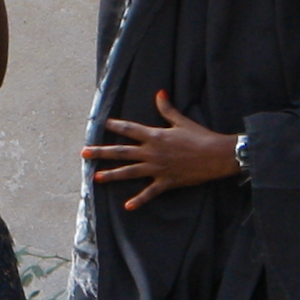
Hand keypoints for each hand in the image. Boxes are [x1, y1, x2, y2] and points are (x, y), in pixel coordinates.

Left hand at [81, 91, 241, 209]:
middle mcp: (152, 152)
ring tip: (96, 178)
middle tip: (84, 153)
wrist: (216, 155)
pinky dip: (139, 200)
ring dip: (112, 175)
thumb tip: (159, 92)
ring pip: (129, 172)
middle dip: (101, 152)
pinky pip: (150, 193)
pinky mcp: (166, 182)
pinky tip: (127, 206)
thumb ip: (167, 109)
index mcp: (155, 136)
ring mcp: (157, 168)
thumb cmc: (200, 136)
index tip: (101, 124)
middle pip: (121, 152)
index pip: (130, 129)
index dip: (115, 126)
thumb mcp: (182, 121)